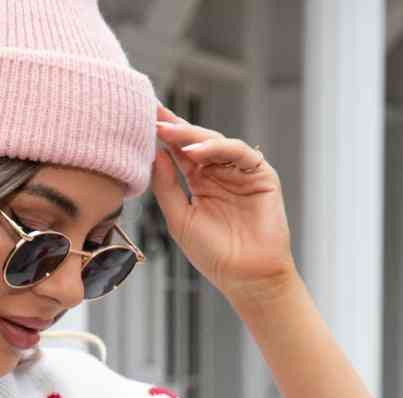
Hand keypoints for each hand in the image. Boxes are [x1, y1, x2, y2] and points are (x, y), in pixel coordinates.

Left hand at [149, 102, 296, 304]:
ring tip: (169, 134)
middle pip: (196, 141)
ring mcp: (241, 172)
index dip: (162, 136)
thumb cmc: (213, 255)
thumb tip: (153, 154)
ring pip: (216, 143)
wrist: (246, 278)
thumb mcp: (179, 219)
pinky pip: (239, 153)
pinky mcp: (261, 174)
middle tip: (152, 114)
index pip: (179, 152)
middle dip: (174, 127)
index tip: (141, 119)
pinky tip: (196, 151)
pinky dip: (218, 148)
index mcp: (199, 183)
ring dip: (192, 136)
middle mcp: (220, 173)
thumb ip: (166, 187)